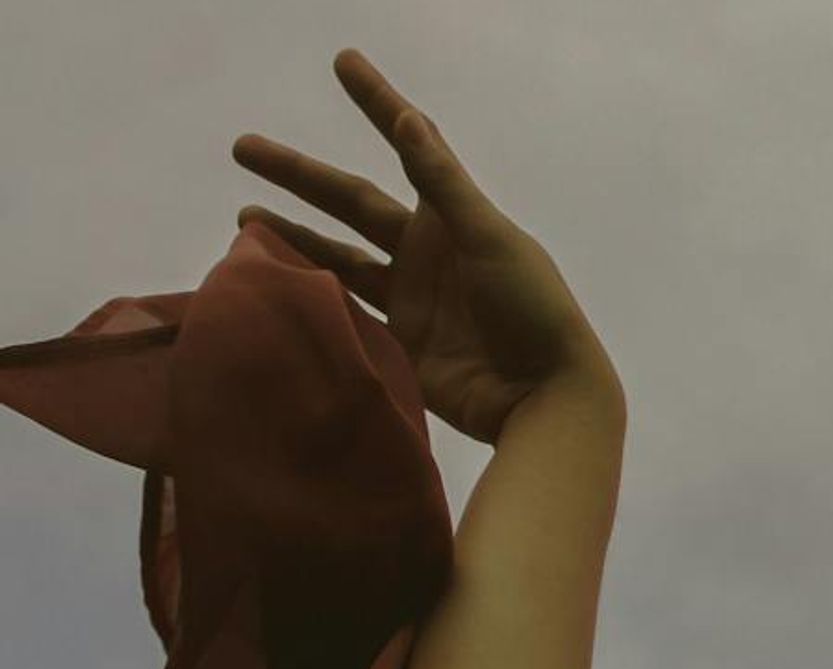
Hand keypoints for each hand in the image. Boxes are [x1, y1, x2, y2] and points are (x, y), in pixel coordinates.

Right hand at [230, 48, 618, 445]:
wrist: (543, 397)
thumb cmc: (532, 310)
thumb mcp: (489, 240)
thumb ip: (444, 185)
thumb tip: (408, 117)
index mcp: (452, 218)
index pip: (406, 146)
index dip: (376, 102)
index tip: (345, 61)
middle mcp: (426, 251)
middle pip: (350, 202)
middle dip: (299, 175)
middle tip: (243, 146)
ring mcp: (411, 298)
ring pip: (338, 258)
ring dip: (293, 237)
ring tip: (244, 217)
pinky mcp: (399, 344)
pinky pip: (344, 311)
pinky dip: (309, 296)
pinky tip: (271, 282)